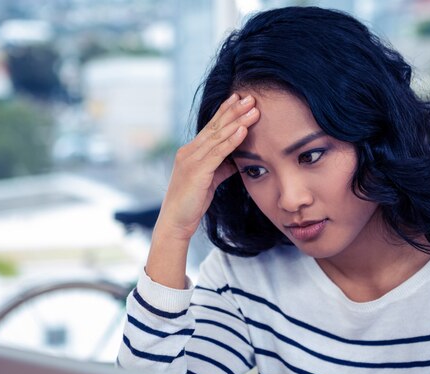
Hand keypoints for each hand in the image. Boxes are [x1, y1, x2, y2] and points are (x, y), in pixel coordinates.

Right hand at [156, 93, 259, 241]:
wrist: (175, 222)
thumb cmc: (192, 203)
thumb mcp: (210, 181)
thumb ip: (221, 167)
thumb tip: (236, 160)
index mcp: (191, 152)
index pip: (212, 127)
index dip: (226, 111)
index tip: (240, 98)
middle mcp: (189, 151)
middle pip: (216, 126)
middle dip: (234, 110)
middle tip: (251, 96)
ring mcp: (192, 160)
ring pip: (218, 136)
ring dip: (237, 121)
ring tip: (253, 109)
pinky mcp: (197, 171)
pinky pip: (218, 152)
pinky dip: (232, 140)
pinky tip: (243, 130)